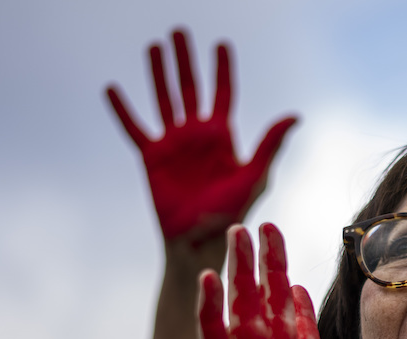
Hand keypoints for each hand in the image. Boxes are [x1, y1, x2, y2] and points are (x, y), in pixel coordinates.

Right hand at [106, 29, 296, 246]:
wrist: (199, 239)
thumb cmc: (231, 212)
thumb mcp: (254, 175)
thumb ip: (270, 144)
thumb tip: (295, 115)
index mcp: (223, 136)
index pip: (223, 93)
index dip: (222, 69)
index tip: (221, 44)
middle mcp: (197, 135)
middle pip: (190, 87)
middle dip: (185, 60)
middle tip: (179, 31)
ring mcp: (173, 144)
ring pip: (164, 99)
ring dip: (158, 73)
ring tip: (154, 46)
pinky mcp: (151, 157)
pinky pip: (134, 128)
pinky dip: (122, 109)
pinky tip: (112, 88)